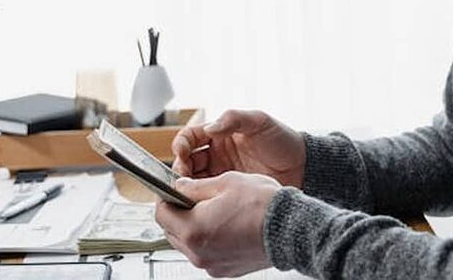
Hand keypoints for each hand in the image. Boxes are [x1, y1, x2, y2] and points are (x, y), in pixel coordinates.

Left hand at [155, 172, 280, 276]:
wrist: (291, 229)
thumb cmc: (264, 206)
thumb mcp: (226, 182)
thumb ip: (195, 186)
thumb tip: (179, 186)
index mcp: (194, 229)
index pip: (161, 213)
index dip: (165, 197)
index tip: (173, 189)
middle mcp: (198, 252)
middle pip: (172, 230)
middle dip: (178, 212)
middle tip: (193, 197)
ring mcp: (211, 265)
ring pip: (188, 243)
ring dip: (193, 226)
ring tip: (213, 210)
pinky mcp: (224, 270)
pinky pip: (206, 253)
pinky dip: (209, 239)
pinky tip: (225, 225)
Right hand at [171, 109, 305, 187]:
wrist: (303, 167)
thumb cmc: (282, 140)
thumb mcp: (260, 122)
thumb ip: (234, 119)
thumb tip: (210, 128)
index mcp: (220, 134)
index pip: (190, 137)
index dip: (181, 144)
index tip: (181, 152)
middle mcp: (216, 154)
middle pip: (186, 161)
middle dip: (180, 168)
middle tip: (182, 178)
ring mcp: (221, 174)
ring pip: (193, 180)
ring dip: (186, 186)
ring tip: (189, 192)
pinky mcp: (228, 192)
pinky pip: (207, 196)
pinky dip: (200, 199)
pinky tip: (201, 202)